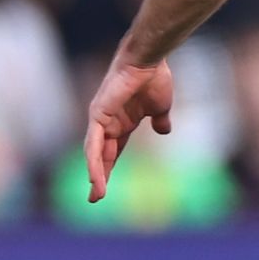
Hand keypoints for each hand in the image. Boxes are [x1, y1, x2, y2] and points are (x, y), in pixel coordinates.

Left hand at [84, 58, 173, 200]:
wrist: (149, 61)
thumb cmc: (154, 79)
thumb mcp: (160, 107)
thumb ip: (160, 120)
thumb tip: (164, 131)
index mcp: (121, 122)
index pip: (112, 151)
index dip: (109, 169)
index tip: (106, 188)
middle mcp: (107, 122)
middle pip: (101, 156)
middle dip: (98, 177)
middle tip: (96, 199)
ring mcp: (100, 119)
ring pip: (95, 153)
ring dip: (95, 175)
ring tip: (96, 196)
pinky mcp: (98, 115)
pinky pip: (94, 144)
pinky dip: (94, 162)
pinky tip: (94, 178)